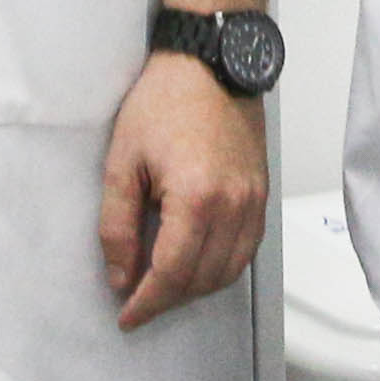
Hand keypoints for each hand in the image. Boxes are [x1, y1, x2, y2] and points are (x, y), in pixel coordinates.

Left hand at [102, 49, 268, 329]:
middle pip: (203, 280)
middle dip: (168, 299)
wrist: (209, 63)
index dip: (147, 302)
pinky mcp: (261, 194)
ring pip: (229, 271)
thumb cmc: (163, 102)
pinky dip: (220, 267)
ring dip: (195, 288)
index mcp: (196, 198)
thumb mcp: (122, 162)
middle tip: (138, 302)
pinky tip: (195, 263)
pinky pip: (246, 250)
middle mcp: (234, 206)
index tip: (127, 317)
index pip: (172, 274)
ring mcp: (254, 201)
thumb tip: (122, 275)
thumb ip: (117, 226)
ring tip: (164, 286)